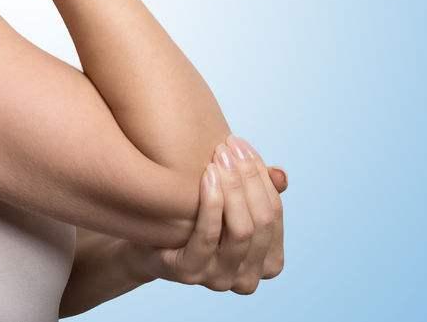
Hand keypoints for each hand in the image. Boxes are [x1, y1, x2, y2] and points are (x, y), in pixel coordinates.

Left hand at [129, 134, 285, 293]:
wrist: (145, 239)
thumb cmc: (191, 218)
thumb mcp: (226, 203)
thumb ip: (255, 192)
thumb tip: (281, 175)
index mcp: (267, 260)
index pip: (274, 212)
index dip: (261, 176)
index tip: (242, 145)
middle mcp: (249, 277)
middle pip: (261, 221)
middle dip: (248, 178)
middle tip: (229, 146)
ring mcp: (220, 280)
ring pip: (241, 230)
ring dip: (233, 187)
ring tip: (218, 156)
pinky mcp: (190, 274)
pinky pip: (208, 237)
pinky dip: (212, 203)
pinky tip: (207, 176)